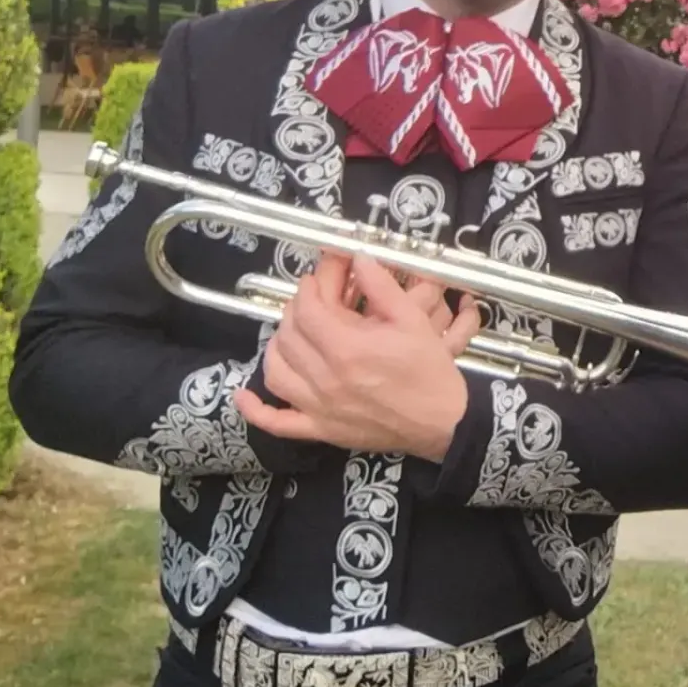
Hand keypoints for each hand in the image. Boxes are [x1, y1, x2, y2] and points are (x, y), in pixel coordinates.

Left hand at [234, 251, 482, 460]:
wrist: (443, 421)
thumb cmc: (429, 371)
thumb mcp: (413, 319)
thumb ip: (381, 286)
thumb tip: (358, 256)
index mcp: (348, 348)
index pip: (308, 310)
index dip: (307, 289)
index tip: (316, 281)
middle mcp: (326, 378)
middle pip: (290, 336)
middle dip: (295, 311)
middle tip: (310, 302)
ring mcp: (320, 407)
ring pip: (276, 372)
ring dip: (275, 347)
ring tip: (290, 333)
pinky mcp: (321, 430)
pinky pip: (278, 423)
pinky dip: (255, 410)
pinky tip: (244, 395)